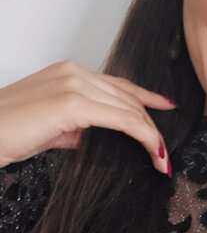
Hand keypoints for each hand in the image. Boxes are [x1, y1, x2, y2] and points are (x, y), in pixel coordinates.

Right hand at [0, 60, 175, 174]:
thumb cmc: (7, 133)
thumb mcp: (51, 128)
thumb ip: (77, 128)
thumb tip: (97, 138)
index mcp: (69, 73)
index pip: (118, 85)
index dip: (145, 98)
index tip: (165, 107)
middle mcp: (75, 73)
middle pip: (129, 98)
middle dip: (151, 126)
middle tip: (164, 152)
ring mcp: (74, 85)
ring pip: (130, 109)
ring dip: (151, 136)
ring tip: (162, 159)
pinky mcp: (73, 103)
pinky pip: (122, 120)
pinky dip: (143, 137)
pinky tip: (153, 152)